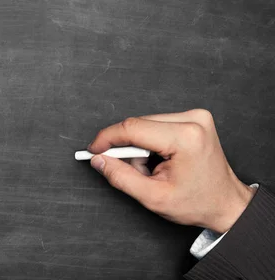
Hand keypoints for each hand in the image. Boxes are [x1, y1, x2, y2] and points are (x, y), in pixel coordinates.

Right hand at [87, 109, 255, 233]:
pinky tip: (158, 158)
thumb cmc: (199, 202)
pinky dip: (149, 142)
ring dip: (139, 145)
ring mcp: (195, 116)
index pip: (133, 128)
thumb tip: (98, 160)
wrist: (227, 203)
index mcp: (186, 137)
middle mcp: (193, 120)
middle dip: (127, 148)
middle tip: (131, 170)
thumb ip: (121, 177)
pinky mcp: (193, 117)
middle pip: (138, 125)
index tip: (93, 150)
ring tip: (151, 168)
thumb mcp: (154, 198)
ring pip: (145, 123)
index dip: (107, 139)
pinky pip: (156, 124)